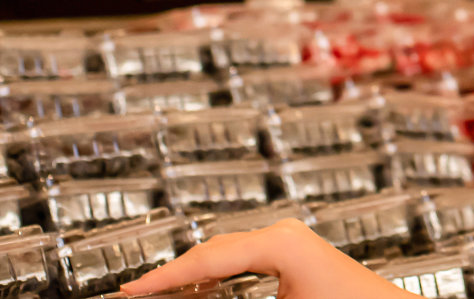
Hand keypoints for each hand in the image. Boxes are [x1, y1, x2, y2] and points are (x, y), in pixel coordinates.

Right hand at [122, 219, 409, 298]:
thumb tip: (191, 296)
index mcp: (280, 243)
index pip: (206, 257)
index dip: (163, 276)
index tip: (130, 289)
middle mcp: (284, 233)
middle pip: (211, 250)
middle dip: (171, 274)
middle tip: (134, 290)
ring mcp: (289, 240)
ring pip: (223, 253)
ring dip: (190, 274)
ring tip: (155, 290)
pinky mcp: (291, 254)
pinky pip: (240, 259)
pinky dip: (213, 274)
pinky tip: (195, 290)